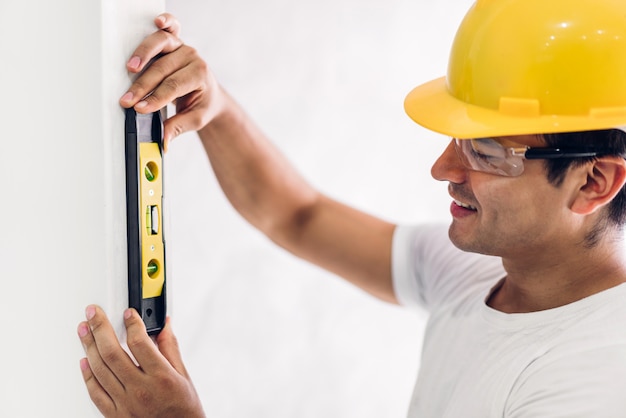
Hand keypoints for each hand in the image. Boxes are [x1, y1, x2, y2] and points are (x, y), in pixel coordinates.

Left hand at [77, 305, 204, 417]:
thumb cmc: (183, 409)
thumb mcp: (183, 375)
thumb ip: (170, 348)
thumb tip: (164, 325)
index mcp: (161, 377)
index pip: (139, 343)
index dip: (131, 323)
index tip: (128, 314)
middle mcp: (141, 390)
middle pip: (112, 353)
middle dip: (100, 328)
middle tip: (94, 313)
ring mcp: (125, 404)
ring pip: (100, 370)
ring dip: (89, 346)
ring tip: (84, 330)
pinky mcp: (115, 415)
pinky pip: (95, 392)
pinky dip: (87, 375)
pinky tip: (84, 361)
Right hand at [120, 13, 223, 149]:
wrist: (211, 95)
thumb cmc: (203, 104)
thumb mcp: (195, 119)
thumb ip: (178, 128)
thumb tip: (163, 140)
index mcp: (200, 75)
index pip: (173, 86)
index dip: (155, 98)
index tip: (140, 108)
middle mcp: (192, 58)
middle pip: (162, 69)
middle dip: (142, 87)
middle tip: (128, 101)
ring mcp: (182, 47)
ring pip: (161, 44)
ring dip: (143, 55)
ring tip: (130, 68)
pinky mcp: (174, 42)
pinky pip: (170, 29)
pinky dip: (165, 23)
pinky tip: (158, 22)